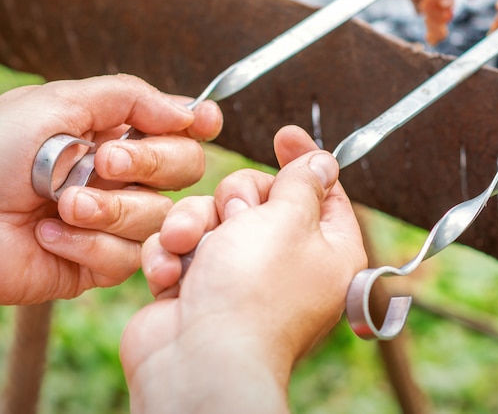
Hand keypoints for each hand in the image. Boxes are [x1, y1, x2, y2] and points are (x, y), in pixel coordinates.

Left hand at [0, 74, 222, 303]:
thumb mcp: (59, 103)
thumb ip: (130, 97)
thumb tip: (191, 113)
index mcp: (118, 132)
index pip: (181, 128)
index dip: (201, 123)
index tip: (205, 120)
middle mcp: (126, 176)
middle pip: (187, 168)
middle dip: (152, 163)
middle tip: (105, 162)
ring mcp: (116, 219)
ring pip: (160, 217)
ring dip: (111, 209)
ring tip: (62, 204)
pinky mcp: (99, 261)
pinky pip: (128, 257)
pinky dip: (88, 244)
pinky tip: (49, 235)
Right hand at [120, 125, 366, 413]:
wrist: (198, 362)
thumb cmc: (252, 292)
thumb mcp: (287, 219)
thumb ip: (302, 183)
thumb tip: (322, 162)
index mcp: (326, 249)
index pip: (323, 190)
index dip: (303, 159)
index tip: (284, 135)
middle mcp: (285, 261)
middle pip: (260, 196)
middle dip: (236, 198)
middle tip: (234, 217)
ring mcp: (238, 275)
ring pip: (213, 216)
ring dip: (194, 225)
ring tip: (188, 249)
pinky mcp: (198, 287)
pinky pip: (183, 245)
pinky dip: (172, 255)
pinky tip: (171, 277)